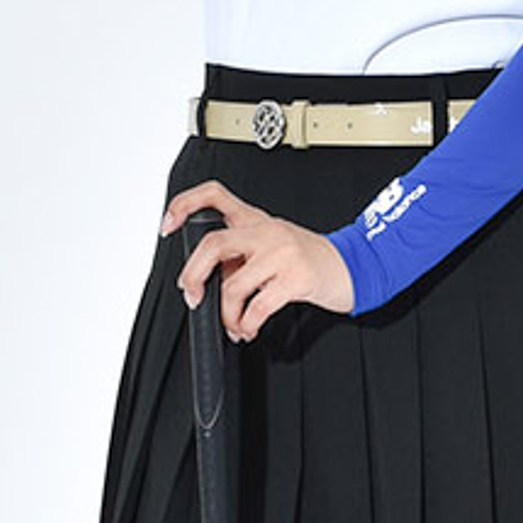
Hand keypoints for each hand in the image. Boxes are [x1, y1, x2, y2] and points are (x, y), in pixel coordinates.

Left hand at [162, 178, 354, 338]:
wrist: (354, 266)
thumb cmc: (310, 258)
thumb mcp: (274, 244)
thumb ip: (242, 253)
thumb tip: (209, 281)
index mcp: (256, 219)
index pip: (214, 195)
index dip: (185, 205)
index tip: (168, 225)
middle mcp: (266, 230)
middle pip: (213, 243)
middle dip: (193, 275)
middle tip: (193, 295)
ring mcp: (281, 252)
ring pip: (233, 285)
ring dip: (227, 315)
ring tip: (234, 324)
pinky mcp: (296, 278)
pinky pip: (258, 306)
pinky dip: (247, 324)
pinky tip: (249, 327)